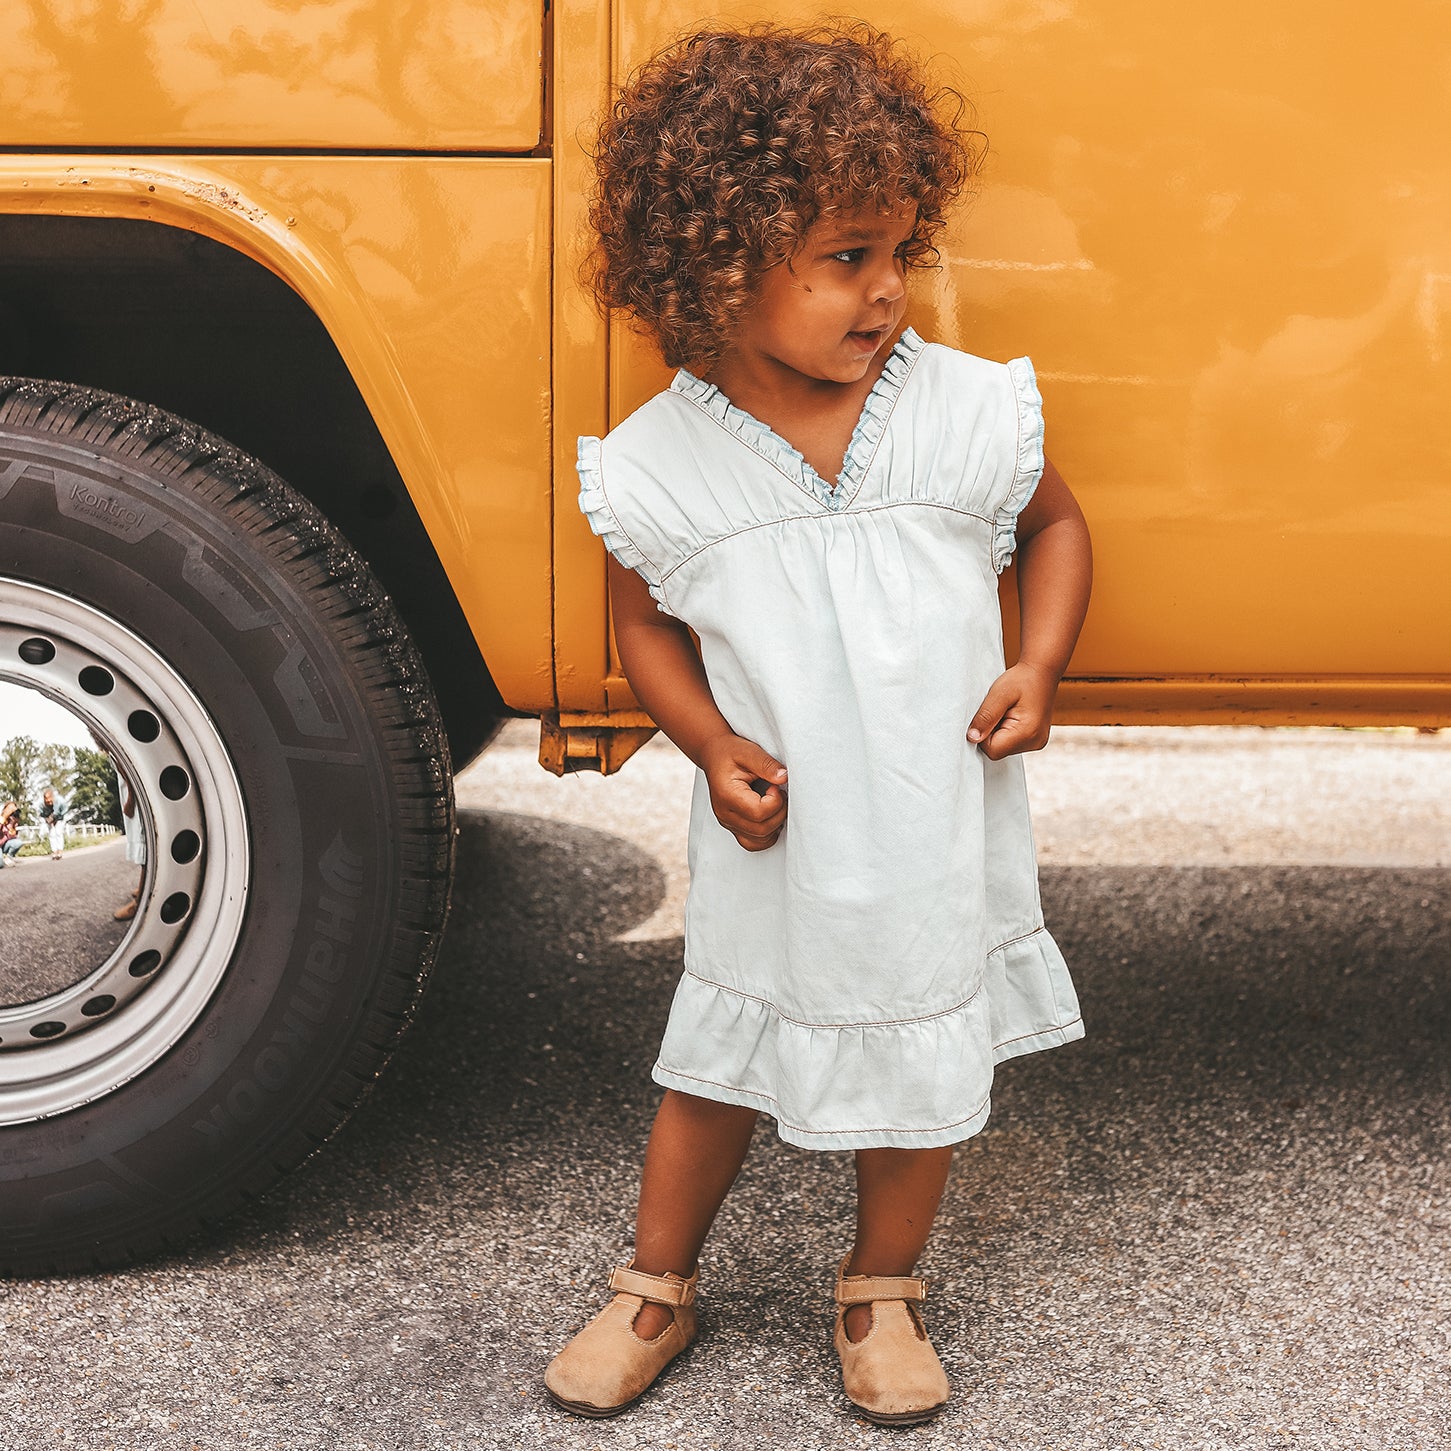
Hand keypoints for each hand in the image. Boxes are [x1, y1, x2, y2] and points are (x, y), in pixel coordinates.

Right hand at [700, 733, 787, 850]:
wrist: (714, 755)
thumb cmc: (730, 752)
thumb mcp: (748, 751)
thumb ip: (766, 764)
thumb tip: (784, 777)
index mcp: (726, 795)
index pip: (758, 813)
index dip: (775, 802)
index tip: (775, 786)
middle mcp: (724, 814)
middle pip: (761, 830)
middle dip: (779, 813)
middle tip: (777, 793)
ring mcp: (727, 823)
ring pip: (759, 840)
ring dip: (775, 824)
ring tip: (774, 803)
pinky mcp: (733, 826)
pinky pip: (753, 843)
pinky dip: (767, 834)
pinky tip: (770, 815)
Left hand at [967, 662, 1059, 759]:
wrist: (1041, 672)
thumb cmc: (1022, 680)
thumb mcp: (999, 695)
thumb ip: (985, 718)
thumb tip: (972, 738)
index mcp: (1027, 733)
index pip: (992, 750)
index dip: (983, 734)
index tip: (988, 715)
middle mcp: (1035, 742)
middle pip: (998, 751)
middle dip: (991, 732)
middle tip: (998, 711)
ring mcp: (1036, 742)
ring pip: (1003, 747)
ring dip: (998, 731)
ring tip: (1006, 711)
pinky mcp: (1034, 739)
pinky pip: (1011, 742)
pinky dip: (1005, 731)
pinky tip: (1011, 715)